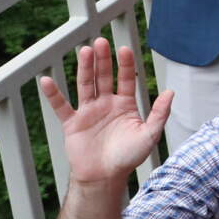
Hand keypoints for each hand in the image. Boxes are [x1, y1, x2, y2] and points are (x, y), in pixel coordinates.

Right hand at [39, 37, 173, 184]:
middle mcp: (106, 104)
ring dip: (84, 68)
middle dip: (103, 60)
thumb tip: (171, 91)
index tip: (125, 48)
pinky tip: (47, 80)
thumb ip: (160, 113)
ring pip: (85, 85)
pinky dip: (54, 94)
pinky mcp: (72, 123)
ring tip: (84, 50)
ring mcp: (88, 112)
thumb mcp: (149, 135)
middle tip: (101, 41)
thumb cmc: (128, 157)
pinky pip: (61, 106)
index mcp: (125, 105)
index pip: (126, 79)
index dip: (125, 64)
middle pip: (104, 77)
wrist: (105, 177)